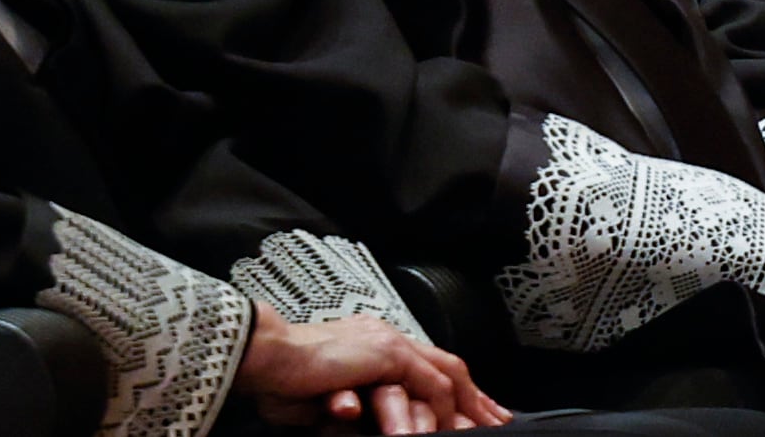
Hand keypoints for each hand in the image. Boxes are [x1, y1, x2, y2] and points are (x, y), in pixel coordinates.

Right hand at [234, 305, 511, 433]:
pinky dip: (442, 409)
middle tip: (497, 422)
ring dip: (464, 408)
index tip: (474, 413)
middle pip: (446, 366)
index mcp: (374, 343)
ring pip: (443, 376)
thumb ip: (360, 411)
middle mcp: (387, 337)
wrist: (268, 360)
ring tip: (479, 433)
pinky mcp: (386, 354)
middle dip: (474, 398)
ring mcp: (388, 343)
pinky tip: (447, 429)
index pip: (426, 366)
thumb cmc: (288, 383)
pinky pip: (428, 384)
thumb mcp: (335, 401)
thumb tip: (369, 427)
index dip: (454, 392)